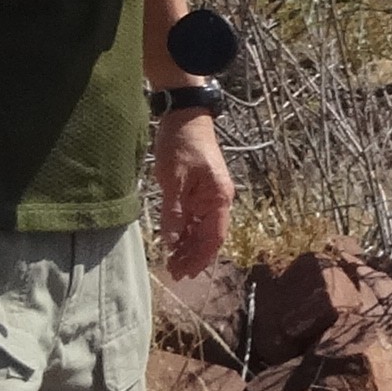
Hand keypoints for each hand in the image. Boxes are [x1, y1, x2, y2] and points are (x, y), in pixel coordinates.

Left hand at [153, 112, 233, 279]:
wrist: (184, 116)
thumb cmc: (181, 144)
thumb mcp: (174, 179)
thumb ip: (174, 212)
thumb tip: (172, 242)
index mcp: (218, 197)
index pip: (214, 236)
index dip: (201, 257)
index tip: (186, 273)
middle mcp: (218, 200)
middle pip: (209, 236)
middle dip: (194, 257)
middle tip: (175, 274)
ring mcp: (208, 196)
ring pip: (201, 229)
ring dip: (188, 247)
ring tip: (173, 264)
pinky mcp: (198, 191)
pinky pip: (193, 218)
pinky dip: (184, 233)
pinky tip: (174, 244)